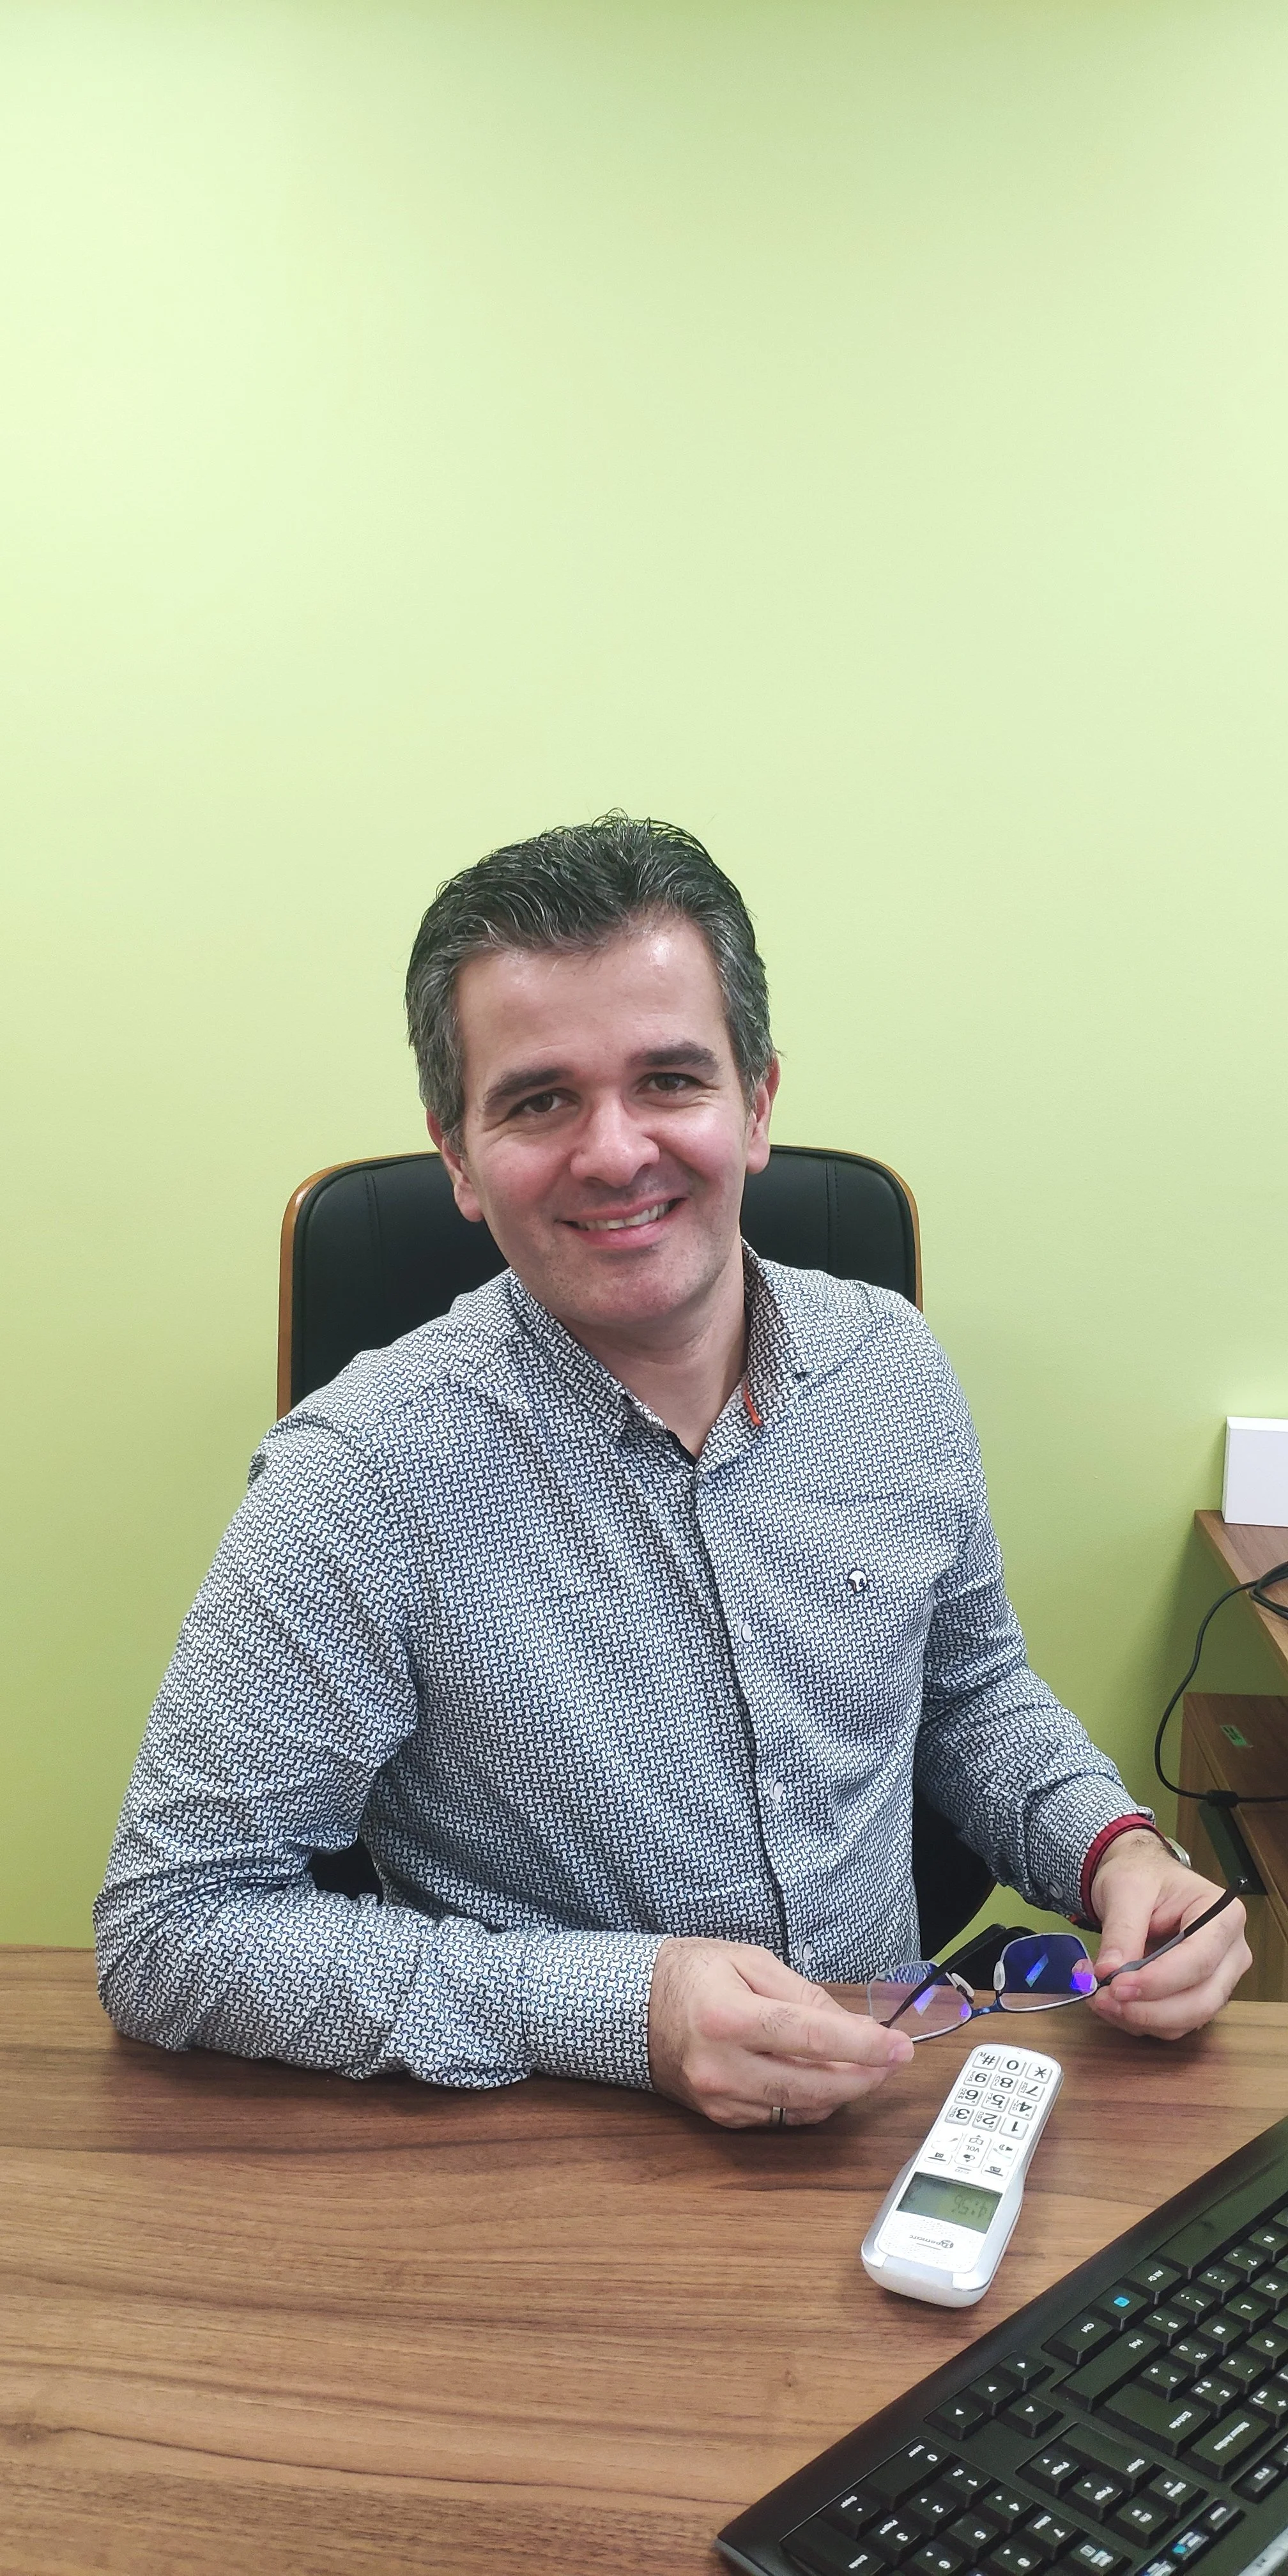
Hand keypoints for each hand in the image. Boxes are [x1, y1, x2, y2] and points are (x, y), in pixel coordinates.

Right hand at [647, 1937, 913, 2127]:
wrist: (630, 2008)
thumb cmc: (691, 1973)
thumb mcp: (749, 1961)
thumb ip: (802, 1993)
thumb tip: (851, 2027)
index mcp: (728, 2017)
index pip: (811, 2038)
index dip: (863, 2045)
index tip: (899, 2047)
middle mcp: (722, 2066)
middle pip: (812, 2085)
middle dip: (864, 2077)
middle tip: (893, 2062)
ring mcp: (719, 2098)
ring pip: (800, 2109)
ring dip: (842, 2092)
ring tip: (866, 2068)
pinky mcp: (720, 2116)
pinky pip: (780, 2117)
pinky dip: (810, 2102)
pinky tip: (825, 2080)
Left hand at [1088, 1830, 1251, 2039]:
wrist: (1140, 1881)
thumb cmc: (1141, 1877)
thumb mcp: (1126, 1890)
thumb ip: (1121, 1931)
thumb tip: (1107, 1974)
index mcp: (1224, 1916)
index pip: (1200, 1960)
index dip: (1159, 1981)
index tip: (1117, 1986)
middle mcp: (1231, 1953)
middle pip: (1201, 2001)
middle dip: (1149, 2010)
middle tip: (1101, 1999)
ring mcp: (1218, 1980)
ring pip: (1186, 2020)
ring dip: (1139, 2019)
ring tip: (1097, 1996)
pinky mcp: (1197, 1997)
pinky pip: (1173, 2023)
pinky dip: (1139, 2020)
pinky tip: (1111, 2001)